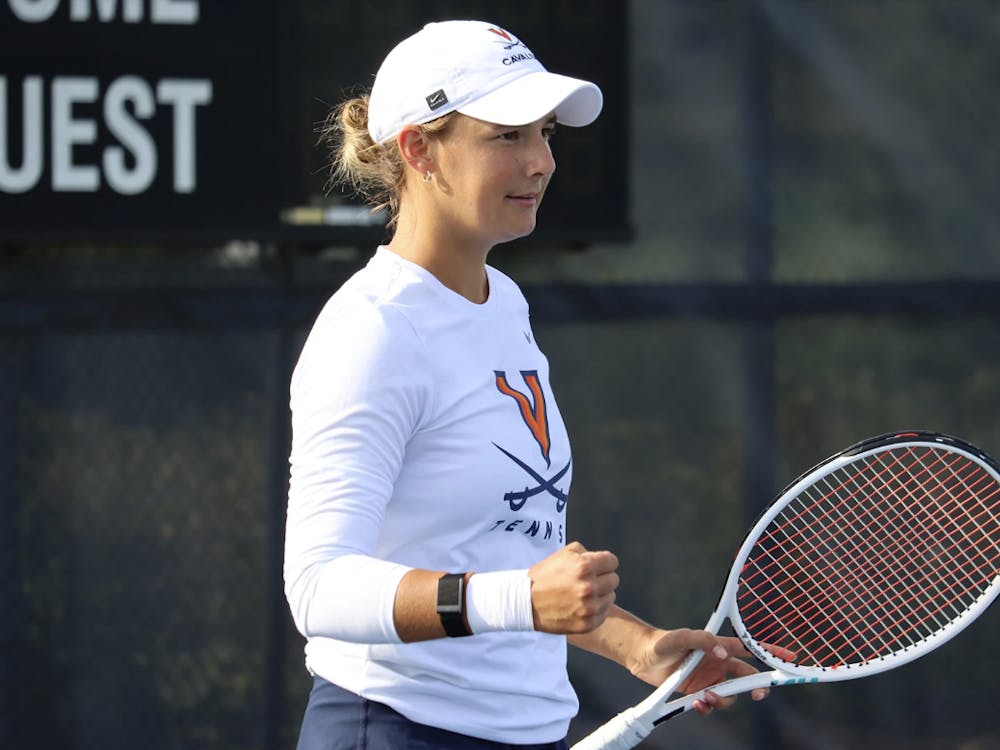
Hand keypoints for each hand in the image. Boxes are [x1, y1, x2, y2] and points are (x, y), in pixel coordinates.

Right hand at [528, 542, 618, 633]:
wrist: (526, 602)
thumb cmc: (545, 576)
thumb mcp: (564, 553)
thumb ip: (586, 553)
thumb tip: (602, 561)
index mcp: (584, 567)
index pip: (612, 562)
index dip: (604, 563)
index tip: (597, 567)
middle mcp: (589, 587)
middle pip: (614, 580)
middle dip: (602, 578)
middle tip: (588, 581)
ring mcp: (589, 608)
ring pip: (610, 597)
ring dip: (600, 594)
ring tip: (583, 594)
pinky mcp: (587, 624)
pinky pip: (604, 613)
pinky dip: (596, 609)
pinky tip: (582, 606)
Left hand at [631, 628, 784, 714]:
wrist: (641, 657)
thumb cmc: (662, 642)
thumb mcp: (680, 637)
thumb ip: (701, 640)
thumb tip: (723, 652)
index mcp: (719, 647)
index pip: (750, 647)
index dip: (770, 651)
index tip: (790, 657)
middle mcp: (718, 663)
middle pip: (748, 676)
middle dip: (757, 687)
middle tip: (758, 695)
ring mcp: (709, 678)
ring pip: (730, 695)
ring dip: (723, 700)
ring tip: (705, 697)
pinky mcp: (698, 691)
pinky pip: (712, 704)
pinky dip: (708, 707)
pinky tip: (697, 703)